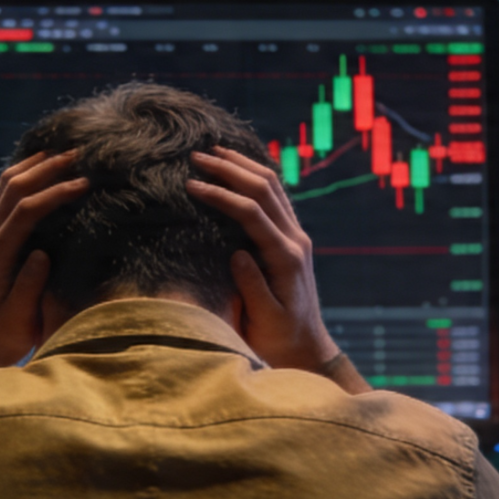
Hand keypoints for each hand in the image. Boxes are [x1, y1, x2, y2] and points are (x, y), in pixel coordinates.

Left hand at [0, 151, 87, 374]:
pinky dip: (24, 178)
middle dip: (45, 167)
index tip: (84, 184)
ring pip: (4, 186)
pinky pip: (3, 197)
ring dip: (32, 166)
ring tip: (62, 153)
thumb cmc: (3, 336)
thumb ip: (29, 285)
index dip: (55, 192)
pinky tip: (42, 171)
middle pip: (11, 187)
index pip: (25, 211)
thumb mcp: (19, 317)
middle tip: (78, 154)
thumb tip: (41, 253)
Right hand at [187, 147, 347, 375]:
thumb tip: (236, 254)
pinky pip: (276, 198)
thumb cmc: (280, 339)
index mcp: (286, 257)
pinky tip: (238, 171)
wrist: (307, 347)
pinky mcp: (293, 239)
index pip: (251, 213)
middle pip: (264, 188)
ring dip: (243, 166)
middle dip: (230, 168)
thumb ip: (253, 287)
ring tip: (215, 152)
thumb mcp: (265, 320)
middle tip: (197, 156)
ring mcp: (297, 236)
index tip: (191, 184)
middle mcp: (295, 240)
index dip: (220, 195)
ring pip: (273, 187)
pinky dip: (255, 178)